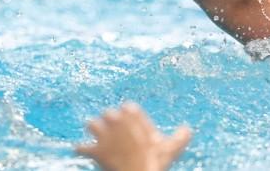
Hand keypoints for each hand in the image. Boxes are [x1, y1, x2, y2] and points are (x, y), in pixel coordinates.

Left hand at [77, 103, 191, 170]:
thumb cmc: (155, 162)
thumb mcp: (170, 149)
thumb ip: (180, 137)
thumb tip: (189, 129)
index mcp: (133, 117)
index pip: (127, 108)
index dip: (128, 115)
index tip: (129, 121)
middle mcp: (116, 122)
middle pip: (108, 114)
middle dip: (109, 122)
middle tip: (112, 131)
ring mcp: (104, 136)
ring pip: (91, 124)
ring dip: (93, 131)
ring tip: (95, 136)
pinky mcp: (95, 150)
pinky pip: (80, 147)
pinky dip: (81, 150)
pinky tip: (81, 151)